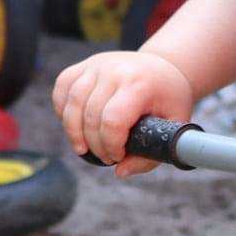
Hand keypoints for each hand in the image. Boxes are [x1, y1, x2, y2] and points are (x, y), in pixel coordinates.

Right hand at [53, 49, 193, 176]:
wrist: (164, 65)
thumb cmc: (169, 99)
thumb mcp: (173, 127)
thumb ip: (149, 156)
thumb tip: (120, 171)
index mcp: (140, 84)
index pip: (113, 120)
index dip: (110, 145)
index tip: (118, 156)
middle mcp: (115, 70)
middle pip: (91, 115)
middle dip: (95, 145)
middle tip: (106, 157)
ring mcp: (97, 64)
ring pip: (72, 103)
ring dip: (73, 132)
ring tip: (84, 148)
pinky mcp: (84, 65)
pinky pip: (62, 88)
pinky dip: (62, 110)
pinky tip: (74, 125)